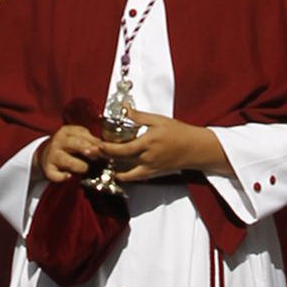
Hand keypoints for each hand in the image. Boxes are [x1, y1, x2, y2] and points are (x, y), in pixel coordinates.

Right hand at [37, 123, 105, 183]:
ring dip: (80, 166)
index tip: (103, 150)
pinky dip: (63, 177)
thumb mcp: (77, 138)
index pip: (83, 134)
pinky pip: (56, 175)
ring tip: (84, 168)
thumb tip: (106, 147)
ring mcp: (52, 155)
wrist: (45, 155)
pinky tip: (68, 176)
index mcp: (67, 131)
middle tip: (96, 158)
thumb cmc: (67, 147)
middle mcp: (58, 141)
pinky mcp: (48, 169)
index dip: (95, 143)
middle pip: (77, 144)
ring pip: (68, 161)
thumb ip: (90, 141)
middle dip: (89, 151)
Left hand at [100, 113, 227, 183]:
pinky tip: (117, 172)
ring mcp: (150, 168)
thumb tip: (124, 108)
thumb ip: (139, 116)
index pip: (123, 149)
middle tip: (92, 153)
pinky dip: (125, 176)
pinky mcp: (153, 174)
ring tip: (102, 163)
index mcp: (147, 143)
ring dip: (113, 169)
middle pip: (121, 161)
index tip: (98, 144)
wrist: (194, 148)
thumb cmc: (178, 132)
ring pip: (126, 173)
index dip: (108, 149)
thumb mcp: (158, 120)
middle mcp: (147, 158)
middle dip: (104, 157)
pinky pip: (136, 178)